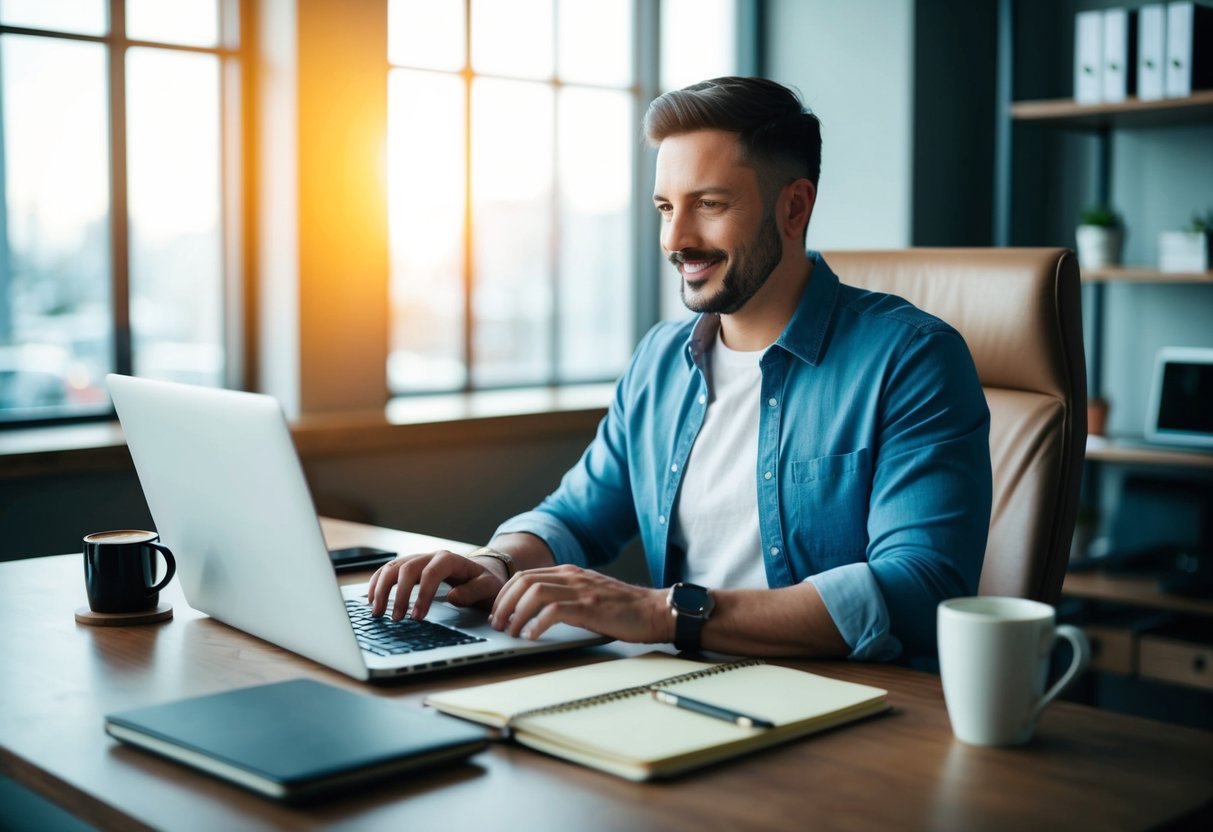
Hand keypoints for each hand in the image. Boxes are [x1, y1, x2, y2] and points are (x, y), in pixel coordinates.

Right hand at [366, 550, 506, 620]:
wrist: (483, 570)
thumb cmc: (486, 581)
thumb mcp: (489, 587)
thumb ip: (474, 591)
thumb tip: (453, 598)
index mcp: (450, 560)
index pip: (431, 573)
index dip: (422, 595)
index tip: (417, 617)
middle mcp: (431, 556)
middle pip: (407, 569)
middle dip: (398, 595)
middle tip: (396, 619)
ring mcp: (419, 560)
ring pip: (393, 567)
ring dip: (381, 588)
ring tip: (377, 612)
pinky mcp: (410, 567)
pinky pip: (388, 570)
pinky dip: (377, 582)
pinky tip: (371, 598)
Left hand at [490, 564, 672, 643]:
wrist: (654, 610)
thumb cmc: (624, 608)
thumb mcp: (590, 594)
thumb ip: (567, 595)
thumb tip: (535, 613)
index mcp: (570, 572)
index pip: (525, 575)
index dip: (505, 594)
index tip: (498, 612)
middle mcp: (572, 576)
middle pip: (524, 581)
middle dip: (504, 602)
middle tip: (498, 624)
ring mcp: (581, 590)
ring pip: (534, 592)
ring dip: (516, 613)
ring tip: (511, 631)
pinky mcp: (590, 607)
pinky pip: (554, 611)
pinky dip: (537, 624)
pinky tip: (532, 636)